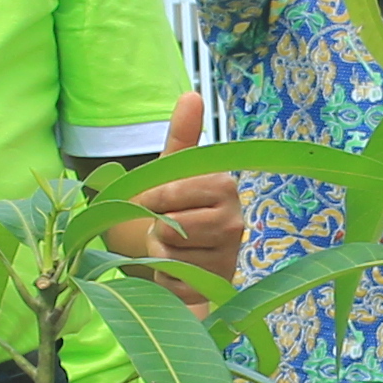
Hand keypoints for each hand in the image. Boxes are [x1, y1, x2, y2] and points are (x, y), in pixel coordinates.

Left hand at [112, 89, 240, 281]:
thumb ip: (182, 136)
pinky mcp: (218, 287)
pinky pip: (173, 284)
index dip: (149, 200)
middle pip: (168, 226)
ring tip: (176, 249)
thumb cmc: (179, 210)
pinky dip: (166, 281)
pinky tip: (179, 274)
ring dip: (161, 255)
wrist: (190, 263)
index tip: (148, 203)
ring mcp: (229, 258)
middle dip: (157, 230)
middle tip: (169, 228)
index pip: (169, 194)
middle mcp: (235, 222)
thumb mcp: (175, 171)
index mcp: (224, 187)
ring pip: (169, 256)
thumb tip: (191, 94)